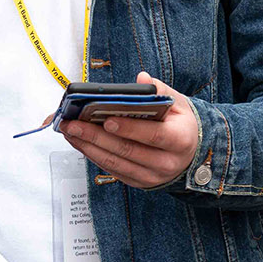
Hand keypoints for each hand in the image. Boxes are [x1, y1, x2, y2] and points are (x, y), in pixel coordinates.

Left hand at [58, 74, 201, 189]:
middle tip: (74, 124)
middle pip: (127, 150)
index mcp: (180, 140)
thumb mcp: (179, 104)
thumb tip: (142, 79)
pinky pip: (112, 170)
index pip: (153, 135)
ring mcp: (151, 175)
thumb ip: (160, 90)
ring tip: (70, 132)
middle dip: (96, 136)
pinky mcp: (138, 182)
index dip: (129, 128)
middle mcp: (166, 162)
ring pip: (115, 163)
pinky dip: (93, 155)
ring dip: (88, 147)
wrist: (192, 154)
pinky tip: (80, 143)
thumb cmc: (181, 126)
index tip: (107, 120)